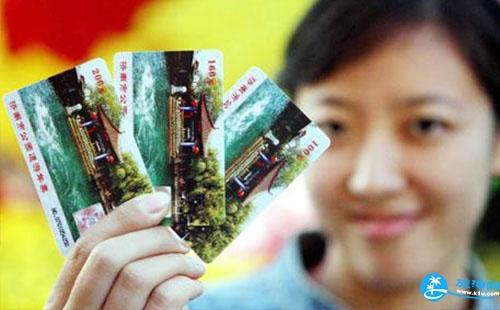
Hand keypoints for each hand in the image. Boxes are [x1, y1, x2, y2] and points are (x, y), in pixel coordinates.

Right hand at [45, 192, 204, 309]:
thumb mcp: (113, 298)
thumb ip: (119, 268)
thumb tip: (155, 214)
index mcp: (64, 302)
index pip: (84, 247)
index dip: (123, 217)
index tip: (158, 201)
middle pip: (107, 257)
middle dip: (153, 238)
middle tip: (181, 241)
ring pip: (137, 276)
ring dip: (176, 261)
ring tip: (195, 265)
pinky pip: (164, 299)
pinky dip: (186, 284)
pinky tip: (195, 287)